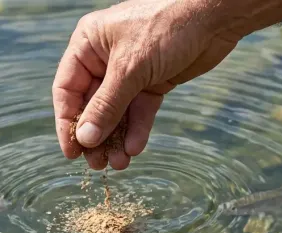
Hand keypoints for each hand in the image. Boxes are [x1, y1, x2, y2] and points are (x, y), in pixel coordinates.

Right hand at [52, 0, 242, 169]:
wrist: (214, 18)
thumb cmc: (166, 28)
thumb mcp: (130, 69)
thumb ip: (106, 106)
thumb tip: (86, 138)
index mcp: (88, 44)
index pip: (66, 90)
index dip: (67, 122)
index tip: (72, 152)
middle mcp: (104, 58)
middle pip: (91, 105)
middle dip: (96, 136)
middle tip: (97, 164)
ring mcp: (129, 71)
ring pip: (116, 112)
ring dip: (116, 138)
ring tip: (119, 164)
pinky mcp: (152, 81)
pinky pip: (139, 110)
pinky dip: (137, 129)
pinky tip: (134, 148)